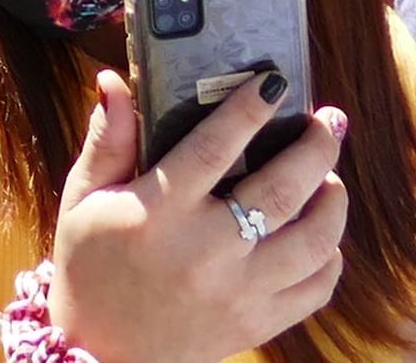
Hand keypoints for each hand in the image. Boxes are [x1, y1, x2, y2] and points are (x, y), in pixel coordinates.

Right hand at [45, 77, 354, 362]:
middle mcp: (205, 250)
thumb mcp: (84, 198)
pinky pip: (315, 288)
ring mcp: (238, 291)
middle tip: (328, 122)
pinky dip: (329, 258)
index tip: (274, 81)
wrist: (101, 353)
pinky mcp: (257, 323)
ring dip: (332, 201)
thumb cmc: (90, 267)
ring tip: (330, 178)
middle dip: (315, 148)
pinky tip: (321, 236)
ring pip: (312, 240)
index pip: (213, 147)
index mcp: (159, 212)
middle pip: (281, 190)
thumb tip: (114, 80)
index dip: (248, 109)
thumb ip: (108, 140)